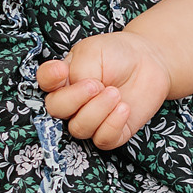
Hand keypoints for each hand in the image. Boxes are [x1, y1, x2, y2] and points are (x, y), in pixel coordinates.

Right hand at [33, 31, 170, 149]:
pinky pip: (102, 140)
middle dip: (75, 99)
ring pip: (78, 129)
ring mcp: (89, 118)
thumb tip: (74, 90)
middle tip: (97, 85)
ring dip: (97, 111)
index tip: (61, 71)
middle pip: (56, 110)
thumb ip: (77, 70)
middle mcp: (72, 101)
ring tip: (115, 94)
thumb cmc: (118, 54)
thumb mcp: (93, 52)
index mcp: (63, 77)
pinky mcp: (110, 132)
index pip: (44, 82)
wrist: (148, 61)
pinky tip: (124, 109)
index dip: (49, 79)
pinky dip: (112, 125)